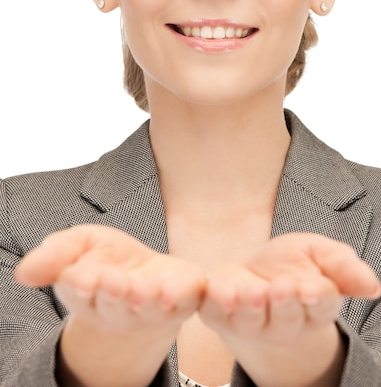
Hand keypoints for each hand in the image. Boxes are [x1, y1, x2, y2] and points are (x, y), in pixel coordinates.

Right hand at [15, 224, 204, 333]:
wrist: (145, 273)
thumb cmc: (106, 260)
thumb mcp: (76, 246)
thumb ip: (53, 256)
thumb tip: (23, 272)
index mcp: (88, 294)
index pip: (81, 291)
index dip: (81, 284)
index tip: (81, 278)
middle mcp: (119, 308)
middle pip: (115, 303)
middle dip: (114, 292)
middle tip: (112, 281)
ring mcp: (153, 307)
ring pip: (149, 307)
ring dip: (146, 297)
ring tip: (143, 287)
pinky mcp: (183, 299)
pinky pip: (184, 301)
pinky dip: (181, 296)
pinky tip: (177, 290)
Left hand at [198, 233, 380, 385]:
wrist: (253, 274)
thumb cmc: (290, 265)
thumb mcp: (321, 254)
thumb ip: (344, 267)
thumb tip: (373, 287)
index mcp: (314, 307)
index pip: (321, 305)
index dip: (318, 298)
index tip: (314, 289)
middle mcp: (283, 322)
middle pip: (287, 317)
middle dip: (285, 304)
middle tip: (282, 289)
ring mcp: (249, 321)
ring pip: (251, 320)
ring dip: (250, 307)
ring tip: (253, 292)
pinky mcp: (218, 313)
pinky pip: (213, 311)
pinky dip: (213, 301)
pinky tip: (216, 291)